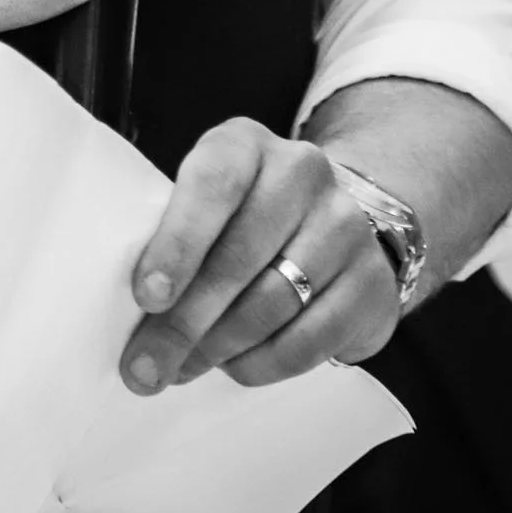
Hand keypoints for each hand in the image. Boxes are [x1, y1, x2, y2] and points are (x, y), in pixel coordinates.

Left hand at [121, 120, 399, 392]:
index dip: (178, 243)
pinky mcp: (372, 283)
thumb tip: (140, 317)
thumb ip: (173, 236)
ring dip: (219, 348)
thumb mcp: (206, 202)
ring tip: (183, 368)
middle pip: (238, 256)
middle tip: (146, 366)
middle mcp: (302, 172)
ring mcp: (345, 225)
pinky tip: (234, 367)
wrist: (333, 225)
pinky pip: (310, 339)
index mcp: (246, 144)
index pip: (214, 184)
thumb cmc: (242, 217)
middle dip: (185, 321)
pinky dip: (263, 363)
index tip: (147, 297)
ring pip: (272, 303)